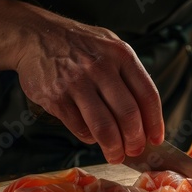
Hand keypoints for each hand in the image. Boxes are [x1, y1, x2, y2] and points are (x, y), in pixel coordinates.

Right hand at [16, 17, 163, 163]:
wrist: (35, 36)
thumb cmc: (80, 46)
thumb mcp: (110, 47)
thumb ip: (129, 76)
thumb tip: (146, 118)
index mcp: (120, 55)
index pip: (147, 95)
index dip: (155, 122)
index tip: (156, 139)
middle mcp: (100, 67)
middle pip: (128, 114)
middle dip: (135, 140)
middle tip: (135, 150)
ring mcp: (77, 83)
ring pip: (104, 127)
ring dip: (114, 148)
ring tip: (116, 155)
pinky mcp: (56, 98)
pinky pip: (80, 128)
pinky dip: (90, 138)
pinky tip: (92, 137)